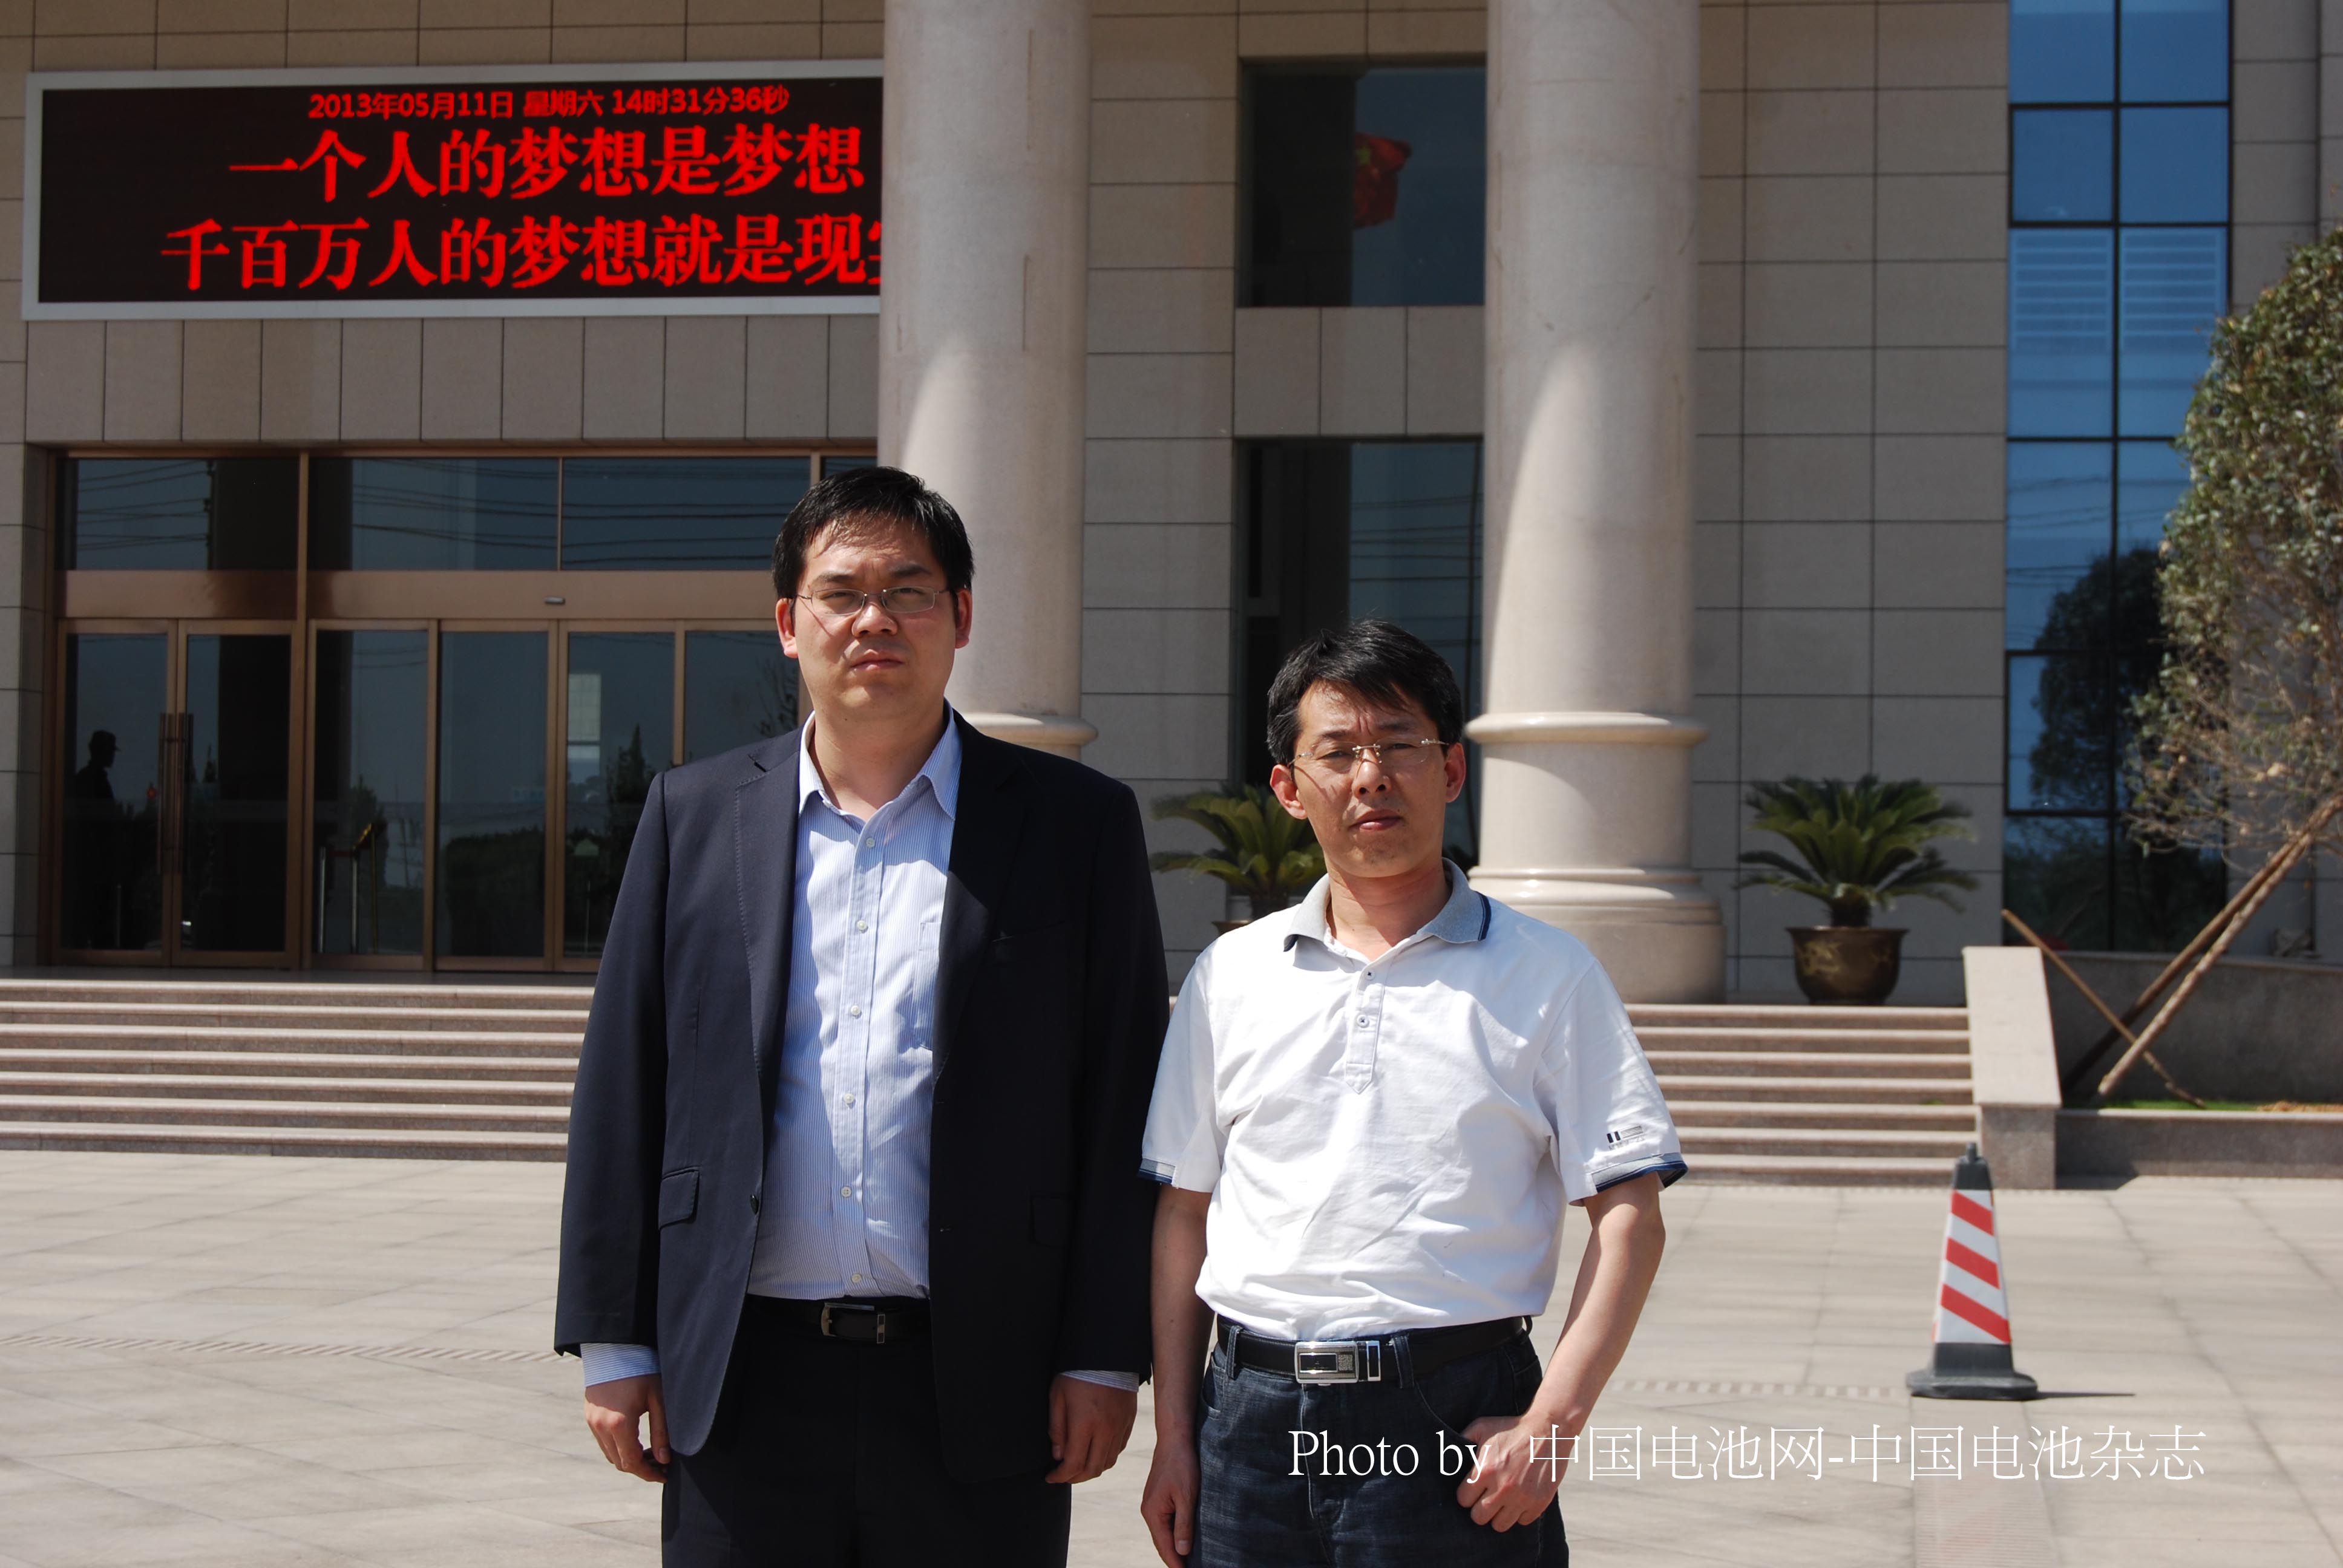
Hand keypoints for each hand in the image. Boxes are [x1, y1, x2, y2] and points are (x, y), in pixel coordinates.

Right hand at [584, 1373, 668, 1482]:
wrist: (614, 1348)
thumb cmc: (641, 1370)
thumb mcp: (658, 1400)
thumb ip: (661, 1431)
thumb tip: (664, 1460)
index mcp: (619, 1424)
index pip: (632, 1463)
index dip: (648, 1473)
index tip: (664, 1475)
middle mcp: (601, 1426)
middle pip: (619, 1462)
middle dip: (640, 1468)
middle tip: (660, 1464)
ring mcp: (592, 1421)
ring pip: (610, 1453)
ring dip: (628, 1458)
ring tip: (650, 1452)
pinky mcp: (589, 1415)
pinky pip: (602, 1441)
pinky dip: (617, 1446)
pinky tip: (634, 1439)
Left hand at [1046, 1374, 1137, 1483]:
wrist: (1108, 1352)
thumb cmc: (1077, 1372)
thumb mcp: (1058, 1396)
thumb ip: (1057, 1428)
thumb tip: (1058, 1455)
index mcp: (1085, 1424)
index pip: (1073, 1464)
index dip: (1060, 1476)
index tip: (1050, 1477)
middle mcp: (1106, 1430)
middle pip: (1092, 1469)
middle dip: (1075, 1478)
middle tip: (1063, 1475)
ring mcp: (1120, 1426)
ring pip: (1107, 1462)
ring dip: (1091, 1469)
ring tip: (1078, 1465)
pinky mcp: (1129, 1420)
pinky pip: (1119, 1448)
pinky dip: (1106, 1457)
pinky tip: (1095, 1451)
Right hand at [1139, 1433, 1199, 1564]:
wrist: (1174, 1439)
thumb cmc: (1182, 1465)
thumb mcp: (1187, 1496)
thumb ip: (1184, 1524)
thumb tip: (1183, 1551)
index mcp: (1153, 1513)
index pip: (1164, 1546)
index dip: (1175, 1564)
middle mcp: (1148, 1511)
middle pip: (1160, 1543)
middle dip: (1173, 1559)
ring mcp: (1151, 1504)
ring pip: (1161, 1533)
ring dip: (1172, 1548)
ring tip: (1185, 1561)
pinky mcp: (1157, 1498)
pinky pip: (1163, 1523)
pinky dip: (1171, 1534)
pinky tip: (1181, 1539)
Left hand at [1454, 1407, 1569, 1530]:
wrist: (1548, 1430)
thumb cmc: (1511, 1428)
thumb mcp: (1482, 1427)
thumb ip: (1463, 1439)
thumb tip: (1447, 1454)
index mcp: (1484, 1470)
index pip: (1463, 1500)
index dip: (1466, 1495)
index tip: (1473, 1489)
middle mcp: (1501, 1487)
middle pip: (1479, 1517)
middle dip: (1479, 1509)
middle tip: (1485, 1498)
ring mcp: (1521, 1498)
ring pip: (1499, 1525)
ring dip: (1498, 1515)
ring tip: (1501, 1502)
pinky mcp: (1538, 1503)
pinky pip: (1522, 1522)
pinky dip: (1520, 1514)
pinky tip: (1519, 1500)